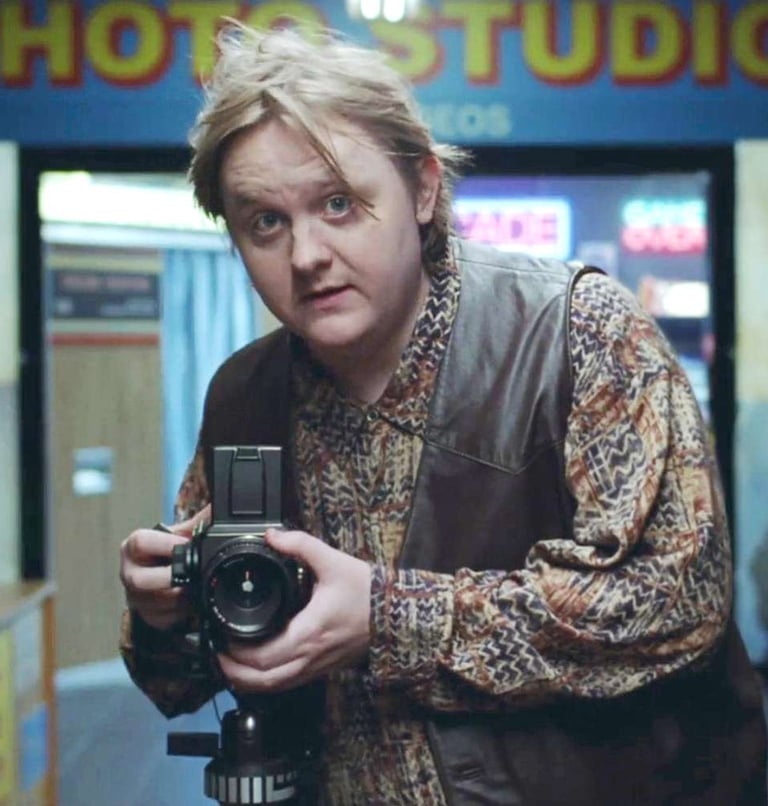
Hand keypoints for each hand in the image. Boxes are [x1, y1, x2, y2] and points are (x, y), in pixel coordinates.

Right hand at [119, 505, 210, 630]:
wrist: (165, 576)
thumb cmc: (169, 552)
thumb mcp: (180, 534)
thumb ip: (197, 522)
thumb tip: (217, 509)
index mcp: (134, 548)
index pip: (140, 543)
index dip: (164, 544)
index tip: (185, 543)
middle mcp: (129, 572)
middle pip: (140, 580)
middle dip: (169, 578)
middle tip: (189, 574)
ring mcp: (135, 597)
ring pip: (153, 603)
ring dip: (179, 597)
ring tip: (195, 587)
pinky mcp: (147, 617)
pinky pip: (163, 619)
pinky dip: (181, 612)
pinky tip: (191, 602)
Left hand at [218, 528, 370, 692]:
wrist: (396, 614)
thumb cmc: (367, 592)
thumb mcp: (333, 562)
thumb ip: (300, 545)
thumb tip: (271, 535)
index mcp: (308, 632)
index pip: (262, 657)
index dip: (235, 653)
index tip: (220, 637)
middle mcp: (310, 656)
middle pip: (262, 682)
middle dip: (233, 672)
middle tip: (216, 654)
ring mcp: (317, 667)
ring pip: (274, 688)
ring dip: (248, 681)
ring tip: (230, 664)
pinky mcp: (323, 668)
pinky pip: (289, 683)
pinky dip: (268, 680)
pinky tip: (259, 667)